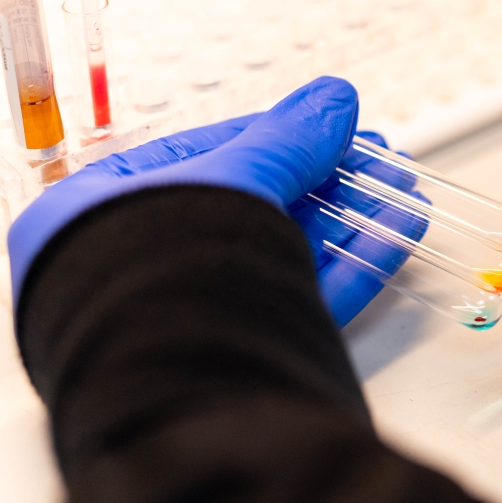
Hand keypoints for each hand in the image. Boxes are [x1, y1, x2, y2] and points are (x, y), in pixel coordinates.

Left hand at [9, 76, 407, 326]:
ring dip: (348, 220)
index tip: (336, 127)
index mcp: (100, 211)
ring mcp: (190, 313)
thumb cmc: (157, 281)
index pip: (206, 154)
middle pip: (252, 206)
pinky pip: (296, 299)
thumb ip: (287, 142)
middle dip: (327, 180)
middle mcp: (139, 264)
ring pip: (281, 254)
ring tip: (400, 193)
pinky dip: (349, 267)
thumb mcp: (230, 183)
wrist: (169, 400)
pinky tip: (395, 234)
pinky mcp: (236, 354)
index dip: (281, 135)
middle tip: (378, 161)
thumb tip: (334, 102)